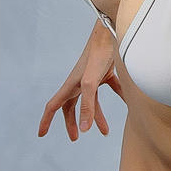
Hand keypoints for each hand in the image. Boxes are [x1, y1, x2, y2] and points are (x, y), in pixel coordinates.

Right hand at [38, 19, 124, 140]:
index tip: (41, 134)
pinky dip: (117, 97)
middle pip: (71, 107)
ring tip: (105, 131)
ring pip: (92, 101)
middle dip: (72, 123)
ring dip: (96, 116)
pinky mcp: (106, 72)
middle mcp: (79, 82)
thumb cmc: (98, 54)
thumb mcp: (91, 83)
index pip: (54, 106)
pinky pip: (110, 89)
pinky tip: (128, 103)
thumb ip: (88, 106)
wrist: (110, 33)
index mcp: (71, 85)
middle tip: (76, 137)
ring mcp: (92, 77)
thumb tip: (85, 128)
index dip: (46, 121)